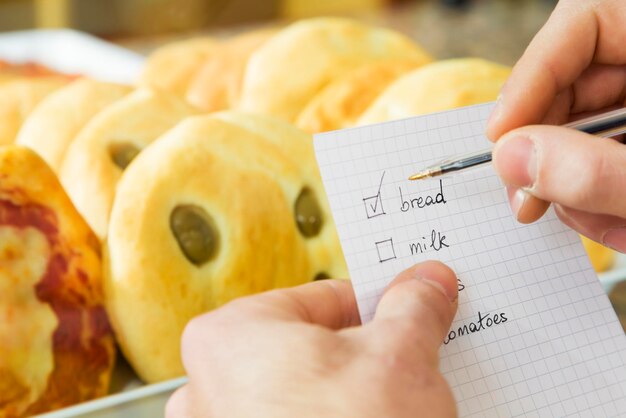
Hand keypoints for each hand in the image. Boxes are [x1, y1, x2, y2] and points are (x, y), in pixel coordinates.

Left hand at [165, 261, 457, 417]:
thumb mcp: (399, 359)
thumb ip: (413, 308)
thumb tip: (429, 281)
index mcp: (229, 336)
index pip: (321, 299)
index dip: (376, 305)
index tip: (410, 313)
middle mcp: (208, 389)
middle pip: (311, 352)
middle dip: (364, 358)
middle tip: (413, 363)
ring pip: (303, 398)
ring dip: (350, 400)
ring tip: (395, 411)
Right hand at [487, 0, 625, 252]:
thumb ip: (596, 169)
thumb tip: (508, 159)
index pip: (584, 22)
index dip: (530, 76)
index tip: (498, 137)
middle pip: (575, 88)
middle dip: (549, 153)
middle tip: (526, 199)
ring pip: (586, 137)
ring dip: (579, 190)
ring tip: (605, 225)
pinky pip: (605, 166)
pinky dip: (601, 203)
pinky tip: (619, 225)